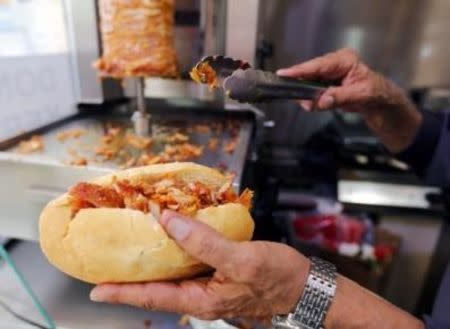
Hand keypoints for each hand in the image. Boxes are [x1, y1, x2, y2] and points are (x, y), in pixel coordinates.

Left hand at [90, 210, 309, 319]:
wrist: (304, 285)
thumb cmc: (278, 279)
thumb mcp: (241, 260)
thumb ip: (204, 242)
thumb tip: (169, 222)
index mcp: (201, 300)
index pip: (153, 297)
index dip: (123, 293)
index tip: (97, 289)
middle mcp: (200, 295)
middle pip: (157, 288)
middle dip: (130, 278)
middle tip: (106, 264)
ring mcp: (210, 284)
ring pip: (172, 274)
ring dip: (151, 262)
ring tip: (131, 248)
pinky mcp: (219, 272)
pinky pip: (189, 262)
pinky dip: (176, 249)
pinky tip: (172, 235)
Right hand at [277, 48, 421, 152]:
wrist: (380, 102)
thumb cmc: (376, 94)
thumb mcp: (360, 95)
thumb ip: (339, 97)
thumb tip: (322, 99)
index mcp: (344, 60)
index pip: (318, 65)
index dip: (299, 70)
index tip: (285, 74)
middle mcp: (335, 63)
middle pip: (310, 73)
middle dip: (303, 87)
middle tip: (298, 98)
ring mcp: (329, 73)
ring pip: (309, 82)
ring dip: (308, 95)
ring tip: (311, 104)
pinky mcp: (325, 83)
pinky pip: (312, 89)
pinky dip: (311, 98)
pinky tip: (314, 103)